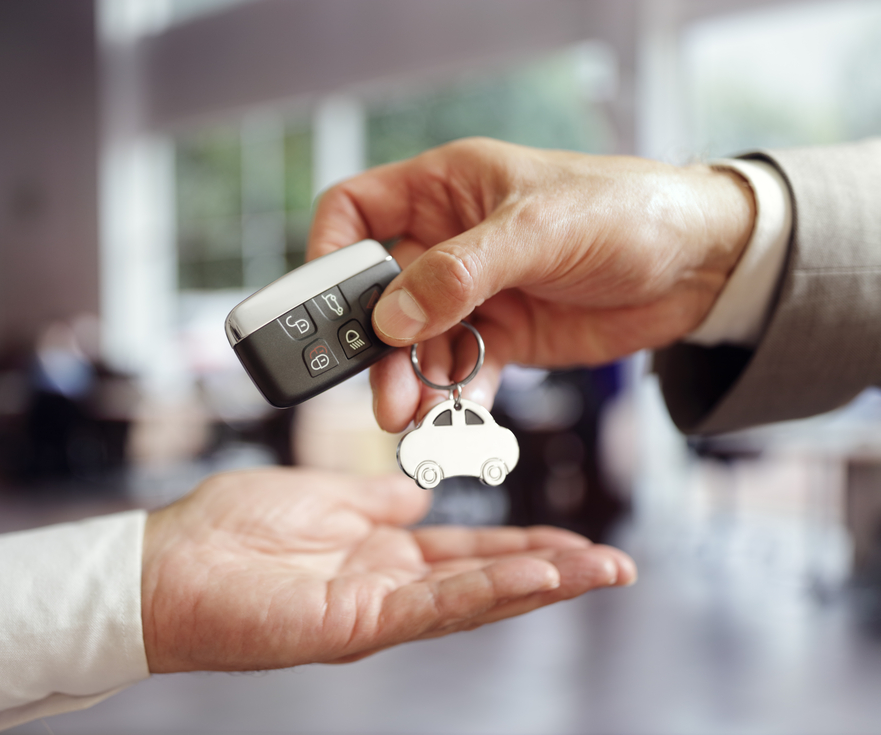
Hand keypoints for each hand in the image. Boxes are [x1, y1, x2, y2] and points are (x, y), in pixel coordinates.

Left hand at [141, 468, 635, 671]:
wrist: (166, 564)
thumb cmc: (230, 528)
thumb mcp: (321, 496)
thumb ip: (375, 500)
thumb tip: (418, 494)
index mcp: (381, 553)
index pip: (470, 551)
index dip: (525, 547)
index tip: (575, 541)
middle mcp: (388, 587)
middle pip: (487, 581)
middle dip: (555, 574)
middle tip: (618, 566)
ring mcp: (375, 611)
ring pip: (474, 598)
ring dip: (539, 586)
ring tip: (598, 571)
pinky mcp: (355, 624)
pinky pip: (434, 606)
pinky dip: (489, 592)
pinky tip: (536, 578)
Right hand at [307, 138, 755, 430]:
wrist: (703, 266)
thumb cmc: (629, 212)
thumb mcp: (540, 230)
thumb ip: (461, 272)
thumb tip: (390, 318)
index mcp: (446, 190)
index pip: (355, 210)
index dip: (329, 252)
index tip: (324, 303)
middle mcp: (449, 243)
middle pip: (378, 291)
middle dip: (370, 340)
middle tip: (370, 384)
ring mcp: (474, 295)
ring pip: (414, 342)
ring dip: (408, 380)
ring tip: (408, 417)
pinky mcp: (503, 337)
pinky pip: (459, 371)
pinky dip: (451, 398)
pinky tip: (453, 420)